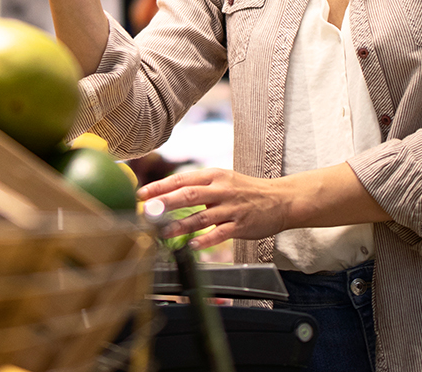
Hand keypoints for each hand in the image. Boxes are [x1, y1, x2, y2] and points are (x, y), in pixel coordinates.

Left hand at [138, 168, 296, 250]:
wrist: (281, 199)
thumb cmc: (247, 191)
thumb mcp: (223, 180)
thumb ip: (199, 186)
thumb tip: (166, 193)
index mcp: (214, 176)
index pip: (182, 179)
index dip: (160, 187)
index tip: (141, 193)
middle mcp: (222, 190)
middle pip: (189, 195)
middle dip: (165, 202)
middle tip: (146, 210)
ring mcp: (231, 208)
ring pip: (202, 216)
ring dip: (180, 225)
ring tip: (162, 232)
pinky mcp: (241, 225)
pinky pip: (220, 234)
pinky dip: (205, 240)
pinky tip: (192, 246)